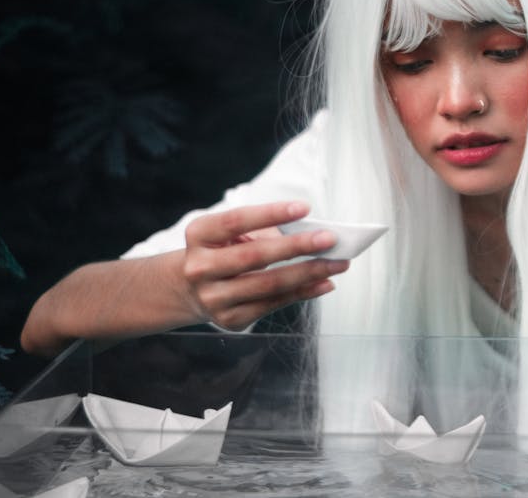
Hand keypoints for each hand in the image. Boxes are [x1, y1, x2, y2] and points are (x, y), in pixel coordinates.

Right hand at [182, 201, 349, 329]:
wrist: (189, 289)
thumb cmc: (221, 250)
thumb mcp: (229, 233)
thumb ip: (262, 230)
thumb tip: (309, 235)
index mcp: (199, 235)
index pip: (236, 221)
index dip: (271, 213)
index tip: (305, 208)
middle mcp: (201, 268)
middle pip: (255, 256)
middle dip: (297, 246)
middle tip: (330, 239)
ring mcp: (214, 297)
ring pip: (269, 284)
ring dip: (309, 273)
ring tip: (337, 263)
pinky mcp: (231, 319)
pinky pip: (274, 304)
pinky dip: (304, 292)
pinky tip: (325, 283)